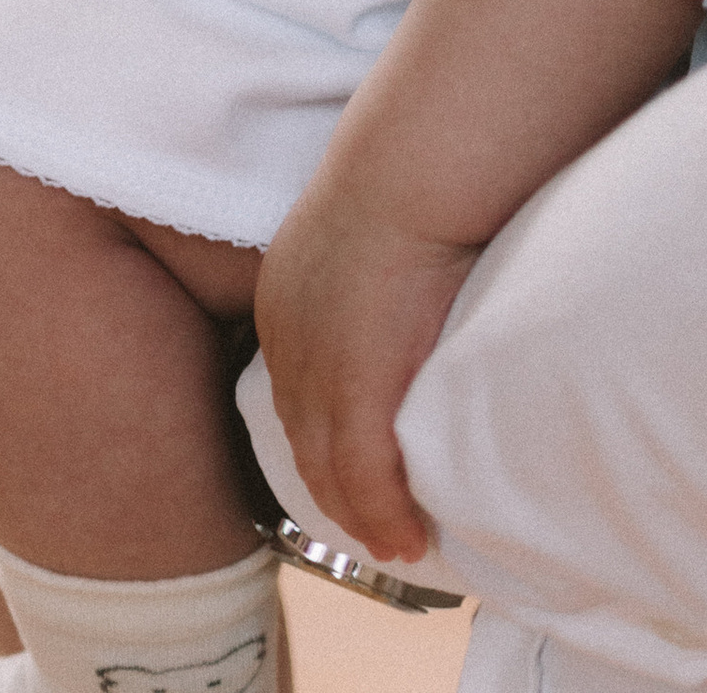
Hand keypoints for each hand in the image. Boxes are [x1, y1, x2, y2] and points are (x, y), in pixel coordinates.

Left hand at [256, 161, 479, 567]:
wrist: (414, 167)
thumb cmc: (415, 168)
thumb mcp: (376, 216)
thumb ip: (381, 256)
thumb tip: (420, 267)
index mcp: (285, 294)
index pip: (294, 383)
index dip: (321, 426)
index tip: (350, 456)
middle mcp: (287, 340)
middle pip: (302, 434)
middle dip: (332, 483)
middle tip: (370, 519)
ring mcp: (316, 372)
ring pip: (327, 468)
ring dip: (360, 512)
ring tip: (394, 539)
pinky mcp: (356, 397)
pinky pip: (364, 478)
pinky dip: (383, 515)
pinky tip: (406, 537)